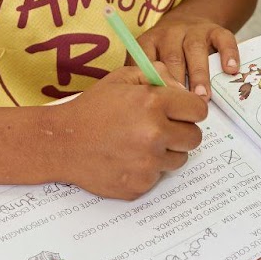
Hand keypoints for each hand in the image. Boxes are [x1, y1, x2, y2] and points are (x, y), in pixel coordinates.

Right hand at [52, 69, 207, 199]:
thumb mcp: (121, 79)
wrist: (62, 143)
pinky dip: (147, 169)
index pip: (198, 110)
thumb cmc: (91, 110)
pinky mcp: (140, 184)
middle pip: (194, 138)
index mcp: (153, 104)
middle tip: (161, 128)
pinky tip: (127, 158)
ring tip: (139, 143)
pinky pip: (158, 177)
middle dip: (181, 132)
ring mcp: (148, 163)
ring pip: (178, 159)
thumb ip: (156, 75)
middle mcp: (154, 134)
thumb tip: (180, 89)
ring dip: (165, 152)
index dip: (190, 110)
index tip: (182, 112)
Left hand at [136, 11, 239, 98]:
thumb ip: (149, 79)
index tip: (159, 102)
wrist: (188, 19)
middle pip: (172, 57)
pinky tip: (230, 70)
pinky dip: (228, 54)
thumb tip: (150, 108)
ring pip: (195, 49)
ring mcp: (193, 30)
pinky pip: (222, 39)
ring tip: (203, 97)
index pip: (146, 61)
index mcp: (150, 42)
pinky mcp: (215, 30)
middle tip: (182, 105)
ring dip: (199, 75)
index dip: (153, 82)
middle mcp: (170, 34)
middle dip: (178, 82)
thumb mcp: (152, 60)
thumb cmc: (167, 52)